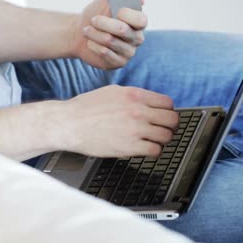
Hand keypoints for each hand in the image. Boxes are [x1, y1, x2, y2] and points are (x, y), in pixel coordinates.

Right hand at [62, 85, 177, 157]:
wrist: (70, 123)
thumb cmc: (86, 108)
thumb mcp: (112, 92)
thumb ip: (133, 96)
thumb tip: (148, 102)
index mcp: (135, 95)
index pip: (168, 103)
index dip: (168, 111)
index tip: (164, 117)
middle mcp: (138, 110)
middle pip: (172, 119)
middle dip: (170, 126)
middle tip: (164, 130)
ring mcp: (135, 128)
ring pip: (166, 136)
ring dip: (163, 140)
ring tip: (154, 141)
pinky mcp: (130, 146)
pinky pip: (155, 150)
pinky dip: (154, 151)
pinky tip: (146, 149)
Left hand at [70, 0, 147, 69]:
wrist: (81, 32)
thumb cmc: (96, 14)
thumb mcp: (106, 1)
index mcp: (138, 22)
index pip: (140, 19)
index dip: (127, 14)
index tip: (116, 10)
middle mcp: (137, 38)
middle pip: (122, 30)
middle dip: (103, 22)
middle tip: (93, 19)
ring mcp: (129, 52)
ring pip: (109, 40)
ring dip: (94, 33)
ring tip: (86, 30)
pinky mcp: (118, 63)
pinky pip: (104, 52)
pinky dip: (93, 44)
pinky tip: (90, 42)